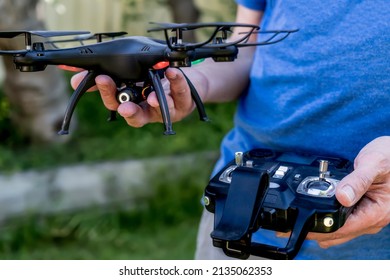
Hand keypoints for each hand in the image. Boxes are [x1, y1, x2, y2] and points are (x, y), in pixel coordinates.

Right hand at [70, 67, 202, 126]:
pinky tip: (172, 72)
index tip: (101, 78)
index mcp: (133, 105)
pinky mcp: (184, 102)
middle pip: (136, 116)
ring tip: (152, 96)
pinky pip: (180, 93)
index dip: (108, 94)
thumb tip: (72, 80)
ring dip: (155, 102)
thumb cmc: (155, 77)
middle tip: (124, 106)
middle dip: (129, 111)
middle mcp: (148, 111)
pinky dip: (177, 82)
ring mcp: (167, 109)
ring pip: (160, 110)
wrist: (187, 78)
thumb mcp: (129, 76)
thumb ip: (105, 79)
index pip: (116, 104)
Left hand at [306, 136, 389, 247]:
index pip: (343, 228)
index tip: (298, 227)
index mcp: (377, 212)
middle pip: (338, 233)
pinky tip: (313, 215)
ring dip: (319, 227)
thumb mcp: (373, 165)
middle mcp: (372, 219)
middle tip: (288, 228)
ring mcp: (367, 216)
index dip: (319, 229)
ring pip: (339, 229)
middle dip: (314, 231)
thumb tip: (342, 197)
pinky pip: (342, 221)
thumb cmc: (389, 158)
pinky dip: (326, 220)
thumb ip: (357, 181)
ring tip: (296, 223)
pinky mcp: (361, 211)